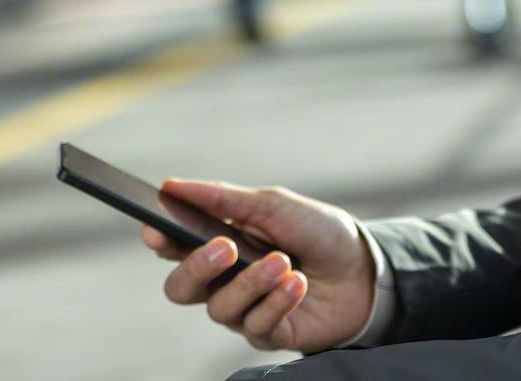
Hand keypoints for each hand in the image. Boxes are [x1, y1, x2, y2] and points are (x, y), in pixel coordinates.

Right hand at [141, 179, 376, 353]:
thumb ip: (223, 198)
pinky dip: (277, 301)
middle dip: (197, 267)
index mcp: (219, 244)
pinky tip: (298, 283)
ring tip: (284, 261)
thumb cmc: (318, 232)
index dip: (160, 240)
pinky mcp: (269, 334)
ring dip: (252, 281)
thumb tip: (172, 186)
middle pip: (181, 288)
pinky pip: (256, 326)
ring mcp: (245, 310)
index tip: (156, 230)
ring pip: (220, 308)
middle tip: (227, 246)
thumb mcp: (274, 205)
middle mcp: (225, 281)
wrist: (364, 267)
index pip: (174, 247)